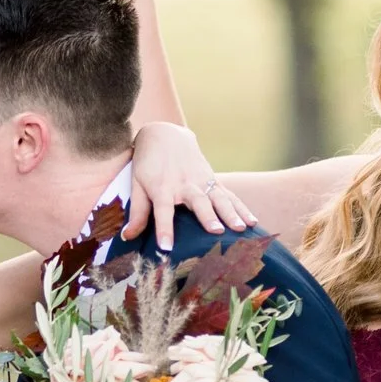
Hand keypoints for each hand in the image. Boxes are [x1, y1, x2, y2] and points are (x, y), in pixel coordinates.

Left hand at [125, 123, 253, 250]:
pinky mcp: (212, 179)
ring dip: (230, 212)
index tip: (166, 247)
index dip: (164, 228)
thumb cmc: (147, 163)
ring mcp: (201, 179)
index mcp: (161, 186)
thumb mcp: (137, 184)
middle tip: (216, 231)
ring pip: (218, 197)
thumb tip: (128, 237)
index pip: (162, 209)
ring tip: (242, 228)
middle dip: (207, 215)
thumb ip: (137, 212)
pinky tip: (252, 221)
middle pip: (197, 200)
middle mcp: (184, 183)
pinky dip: (241, 207)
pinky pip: (229, 195)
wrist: (165, 134)